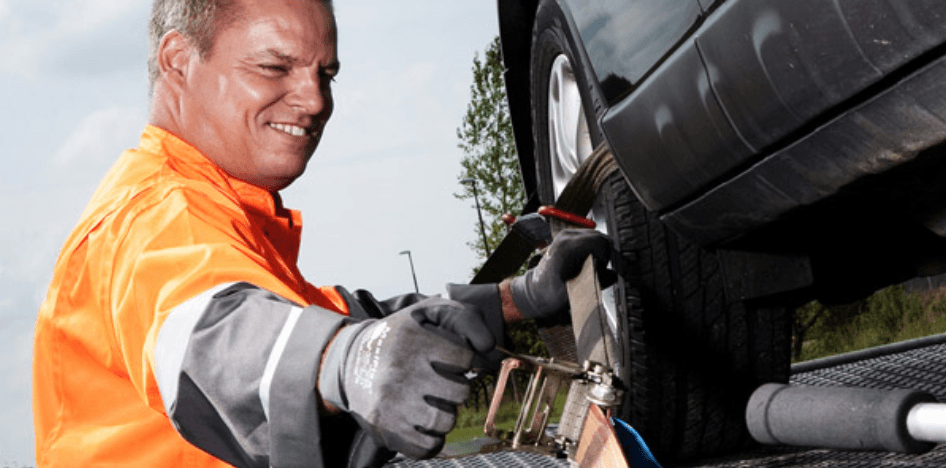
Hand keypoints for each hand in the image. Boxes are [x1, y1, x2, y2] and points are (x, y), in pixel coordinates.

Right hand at [318, 297, 494, 458]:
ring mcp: (391, 403)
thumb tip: (489, 346)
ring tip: (432, 401)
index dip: (462, 359)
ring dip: (446, 413)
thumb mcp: (430, 312)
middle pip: (460, 392)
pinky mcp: (384, 428)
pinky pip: (428, 446)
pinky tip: (423, 421)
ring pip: (446, 421)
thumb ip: (466, 318)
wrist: (350, 361)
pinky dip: (432, 438)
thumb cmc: (401, 336)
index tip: (448, 358)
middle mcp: (399, 371)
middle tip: (441, 381)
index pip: (464, 357)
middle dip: (456, 387)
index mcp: (412, 339)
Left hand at [510, 228, 611, 319]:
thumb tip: (614, 274)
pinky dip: (592, 251)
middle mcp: (566, 237)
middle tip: (597, 271)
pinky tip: (585, 264)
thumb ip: (598, 282)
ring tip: (589, 269)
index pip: (600, 241)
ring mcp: (566, 235)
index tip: (601, 269)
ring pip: (596, 237)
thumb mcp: (576, 293)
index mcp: (567, 248)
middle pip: (599, 237)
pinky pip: (588, 239)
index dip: (606, 256)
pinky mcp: (567, 238)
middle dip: (604, 254)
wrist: (534, 292)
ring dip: (598, 252)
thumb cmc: (549, 295)